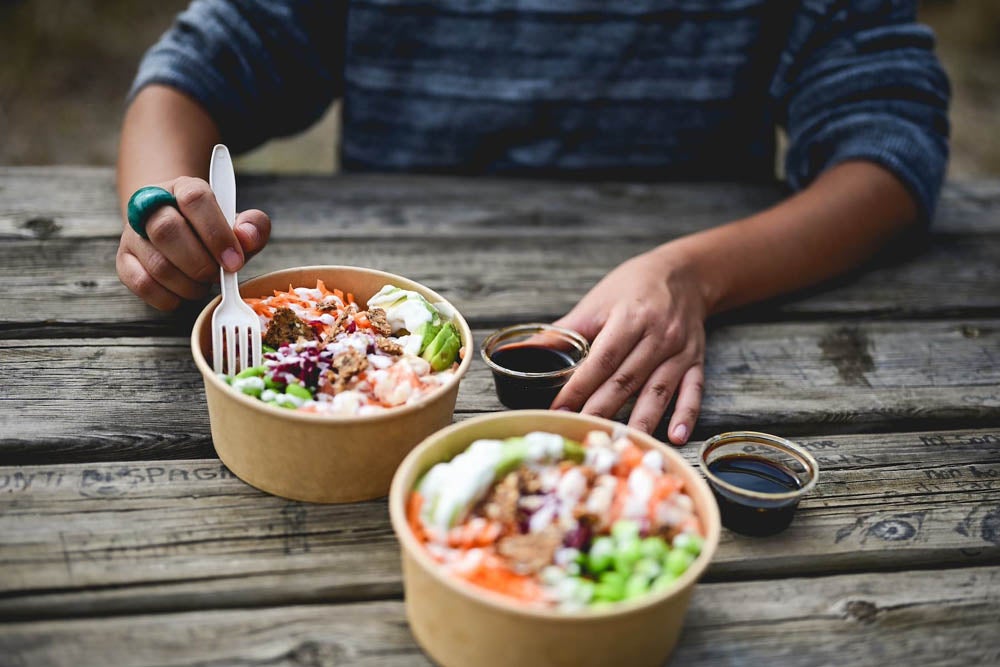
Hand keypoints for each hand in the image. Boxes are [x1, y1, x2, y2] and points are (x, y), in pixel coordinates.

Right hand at [116, 176, 270, 309]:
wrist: (181, 231)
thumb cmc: (214, 231)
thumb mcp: (239, 224)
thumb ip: (252, 227)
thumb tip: (246, 237)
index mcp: (183, 188)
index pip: (195, 198)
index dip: (217, 233)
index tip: (234, 261)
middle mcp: (151, 206)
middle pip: (167, 230)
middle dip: (200, 263)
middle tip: (217, 275)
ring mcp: (133, 234)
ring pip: (157, 264)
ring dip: (189, 284)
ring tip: (203, 283)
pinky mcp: (124, 261)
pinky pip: (143, 284)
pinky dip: (170, 297)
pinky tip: (184, 292)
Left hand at [551, 246, 707, 443]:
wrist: (683, 274)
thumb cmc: (633, 287)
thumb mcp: (597, 303)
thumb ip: (564, 332)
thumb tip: (525, 351)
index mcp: (630, 318)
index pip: (601, 360)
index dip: (579, 387)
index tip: (559, 410)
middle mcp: (658, 336)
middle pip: (626, 380)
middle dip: (602, 410)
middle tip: (583, 434)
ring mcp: (680, 351)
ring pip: (658, 391)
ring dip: (641, 421)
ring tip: (624, 443)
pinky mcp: (696, 361)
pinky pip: (693, 391)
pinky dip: (686, 415)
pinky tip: (676, 437)